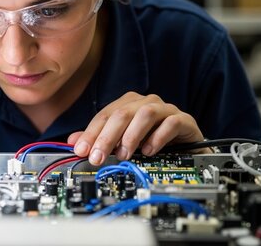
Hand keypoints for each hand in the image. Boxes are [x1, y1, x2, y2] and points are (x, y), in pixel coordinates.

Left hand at [67, 92, 205, 164]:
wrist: (186, 143)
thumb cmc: (152, 138)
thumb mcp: (123, 140)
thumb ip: (100, 139)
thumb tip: (74, 142)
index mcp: (128, 103)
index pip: (104, 115)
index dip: (91, 133)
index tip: (81, 150)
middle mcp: (146, 102)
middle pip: (122, 114)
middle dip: (106, 137)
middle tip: (98, 157)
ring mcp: (166, 109)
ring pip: (145, 114)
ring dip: (131, 136)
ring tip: (124, 155)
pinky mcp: (183, 120)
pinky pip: (171, 123)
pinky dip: (158, 137)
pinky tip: (149, 151)